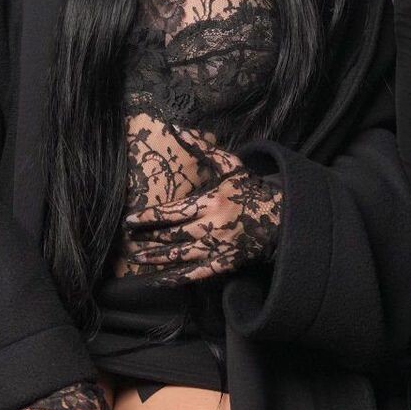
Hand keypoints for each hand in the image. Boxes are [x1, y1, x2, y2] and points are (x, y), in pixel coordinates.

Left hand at [119, 134, 280, 284]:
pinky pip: (197, 273)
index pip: (171, 212)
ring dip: (157, 258)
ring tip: (137, 259)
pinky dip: (178, 278)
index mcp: (211, 202)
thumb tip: (176, 128)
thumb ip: (202, 149)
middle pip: (173, 235)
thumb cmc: (252, 190)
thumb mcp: (230, 166)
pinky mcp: (226, 263)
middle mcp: (212, 226)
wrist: (281, 218)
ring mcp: (219, 247)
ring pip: (181, 256)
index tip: (129, 221)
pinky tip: (161, 281)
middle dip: (148, 238)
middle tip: (129, 240)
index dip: (148, 218)